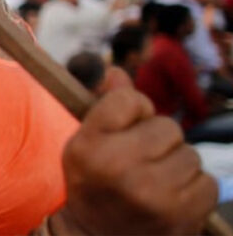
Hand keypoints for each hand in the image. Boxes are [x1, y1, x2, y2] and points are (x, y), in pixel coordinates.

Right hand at [52, 88, 217, 234]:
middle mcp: (118, 168)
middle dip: (157, 139)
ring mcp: (152, 194)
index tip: (123, 129)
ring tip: (154, 181)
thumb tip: (116, 73)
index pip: (129, 99)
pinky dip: (193, 189)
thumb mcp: (84, 143)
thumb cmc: (93, 184)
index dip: (132, 111)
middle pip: (166, 126)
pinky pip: (207, 182)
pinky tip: (171, 198)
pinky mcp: (181, 217)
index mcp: (88, 146)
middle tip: (140, 159)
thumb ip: (103, 105)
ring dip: (176, 164)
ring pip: (190, 154)